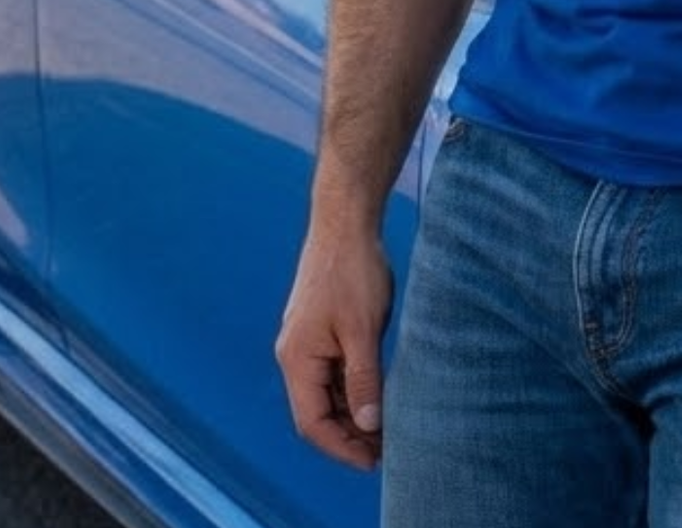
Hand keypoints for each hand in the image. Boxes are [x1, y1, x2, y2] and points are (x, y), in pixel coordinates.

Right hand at [274, 220, 394, 471]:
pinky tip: (378, 395)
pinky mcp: (322, 328)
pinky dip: (353, 389)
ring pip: (326, 393)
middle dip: (349, 435)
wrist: (346, 221)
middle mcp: (295, 355)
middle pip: (317, 411)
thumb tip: (369, 425)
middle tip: (386, 451)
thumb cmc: (353, 270)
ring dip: (352, 414)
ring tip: (386, 430)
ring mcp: (307, 341)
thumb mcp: (364, 328)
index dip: (341, 447)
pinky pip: (334, 372)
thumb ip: (363, 378)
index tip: (373, 461)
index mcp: (297, 359)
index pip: (312, 422)